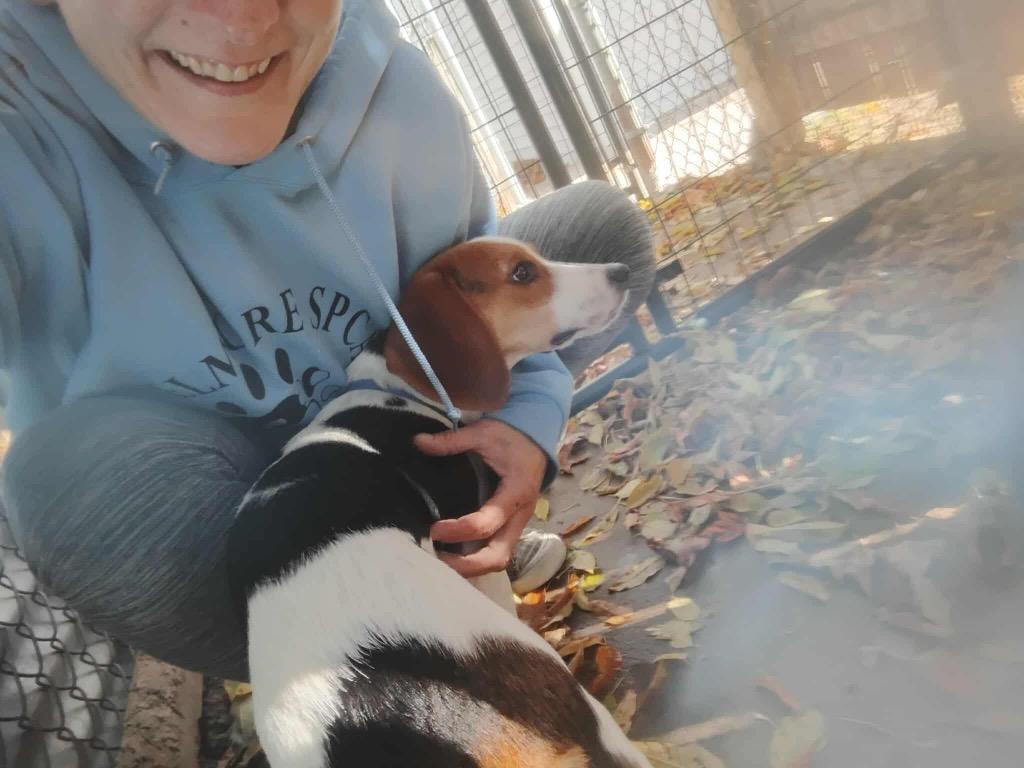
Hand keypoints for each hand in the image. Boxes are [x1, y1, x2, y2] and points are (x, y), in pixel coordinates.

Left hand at [414, 420, 546, 577]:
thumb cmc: (511, 435)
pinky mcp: (512, 525)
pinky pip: (497, 549)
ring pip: (499, 558)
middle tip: (436, 559)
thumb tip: (418, 441)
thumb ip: (451, 440)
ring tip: (442, 560)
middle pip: (498, 556)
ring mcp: (518, 523)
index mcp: (516, 492)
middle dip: (467, 565)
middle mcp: (520, 514)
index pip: (487, 524)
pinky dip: (476, 558)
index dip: (458, 530)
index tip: (434, 528)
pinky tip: (453, 553)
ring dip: (471, 566)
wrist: (536, 437)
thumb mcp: (482, 432)